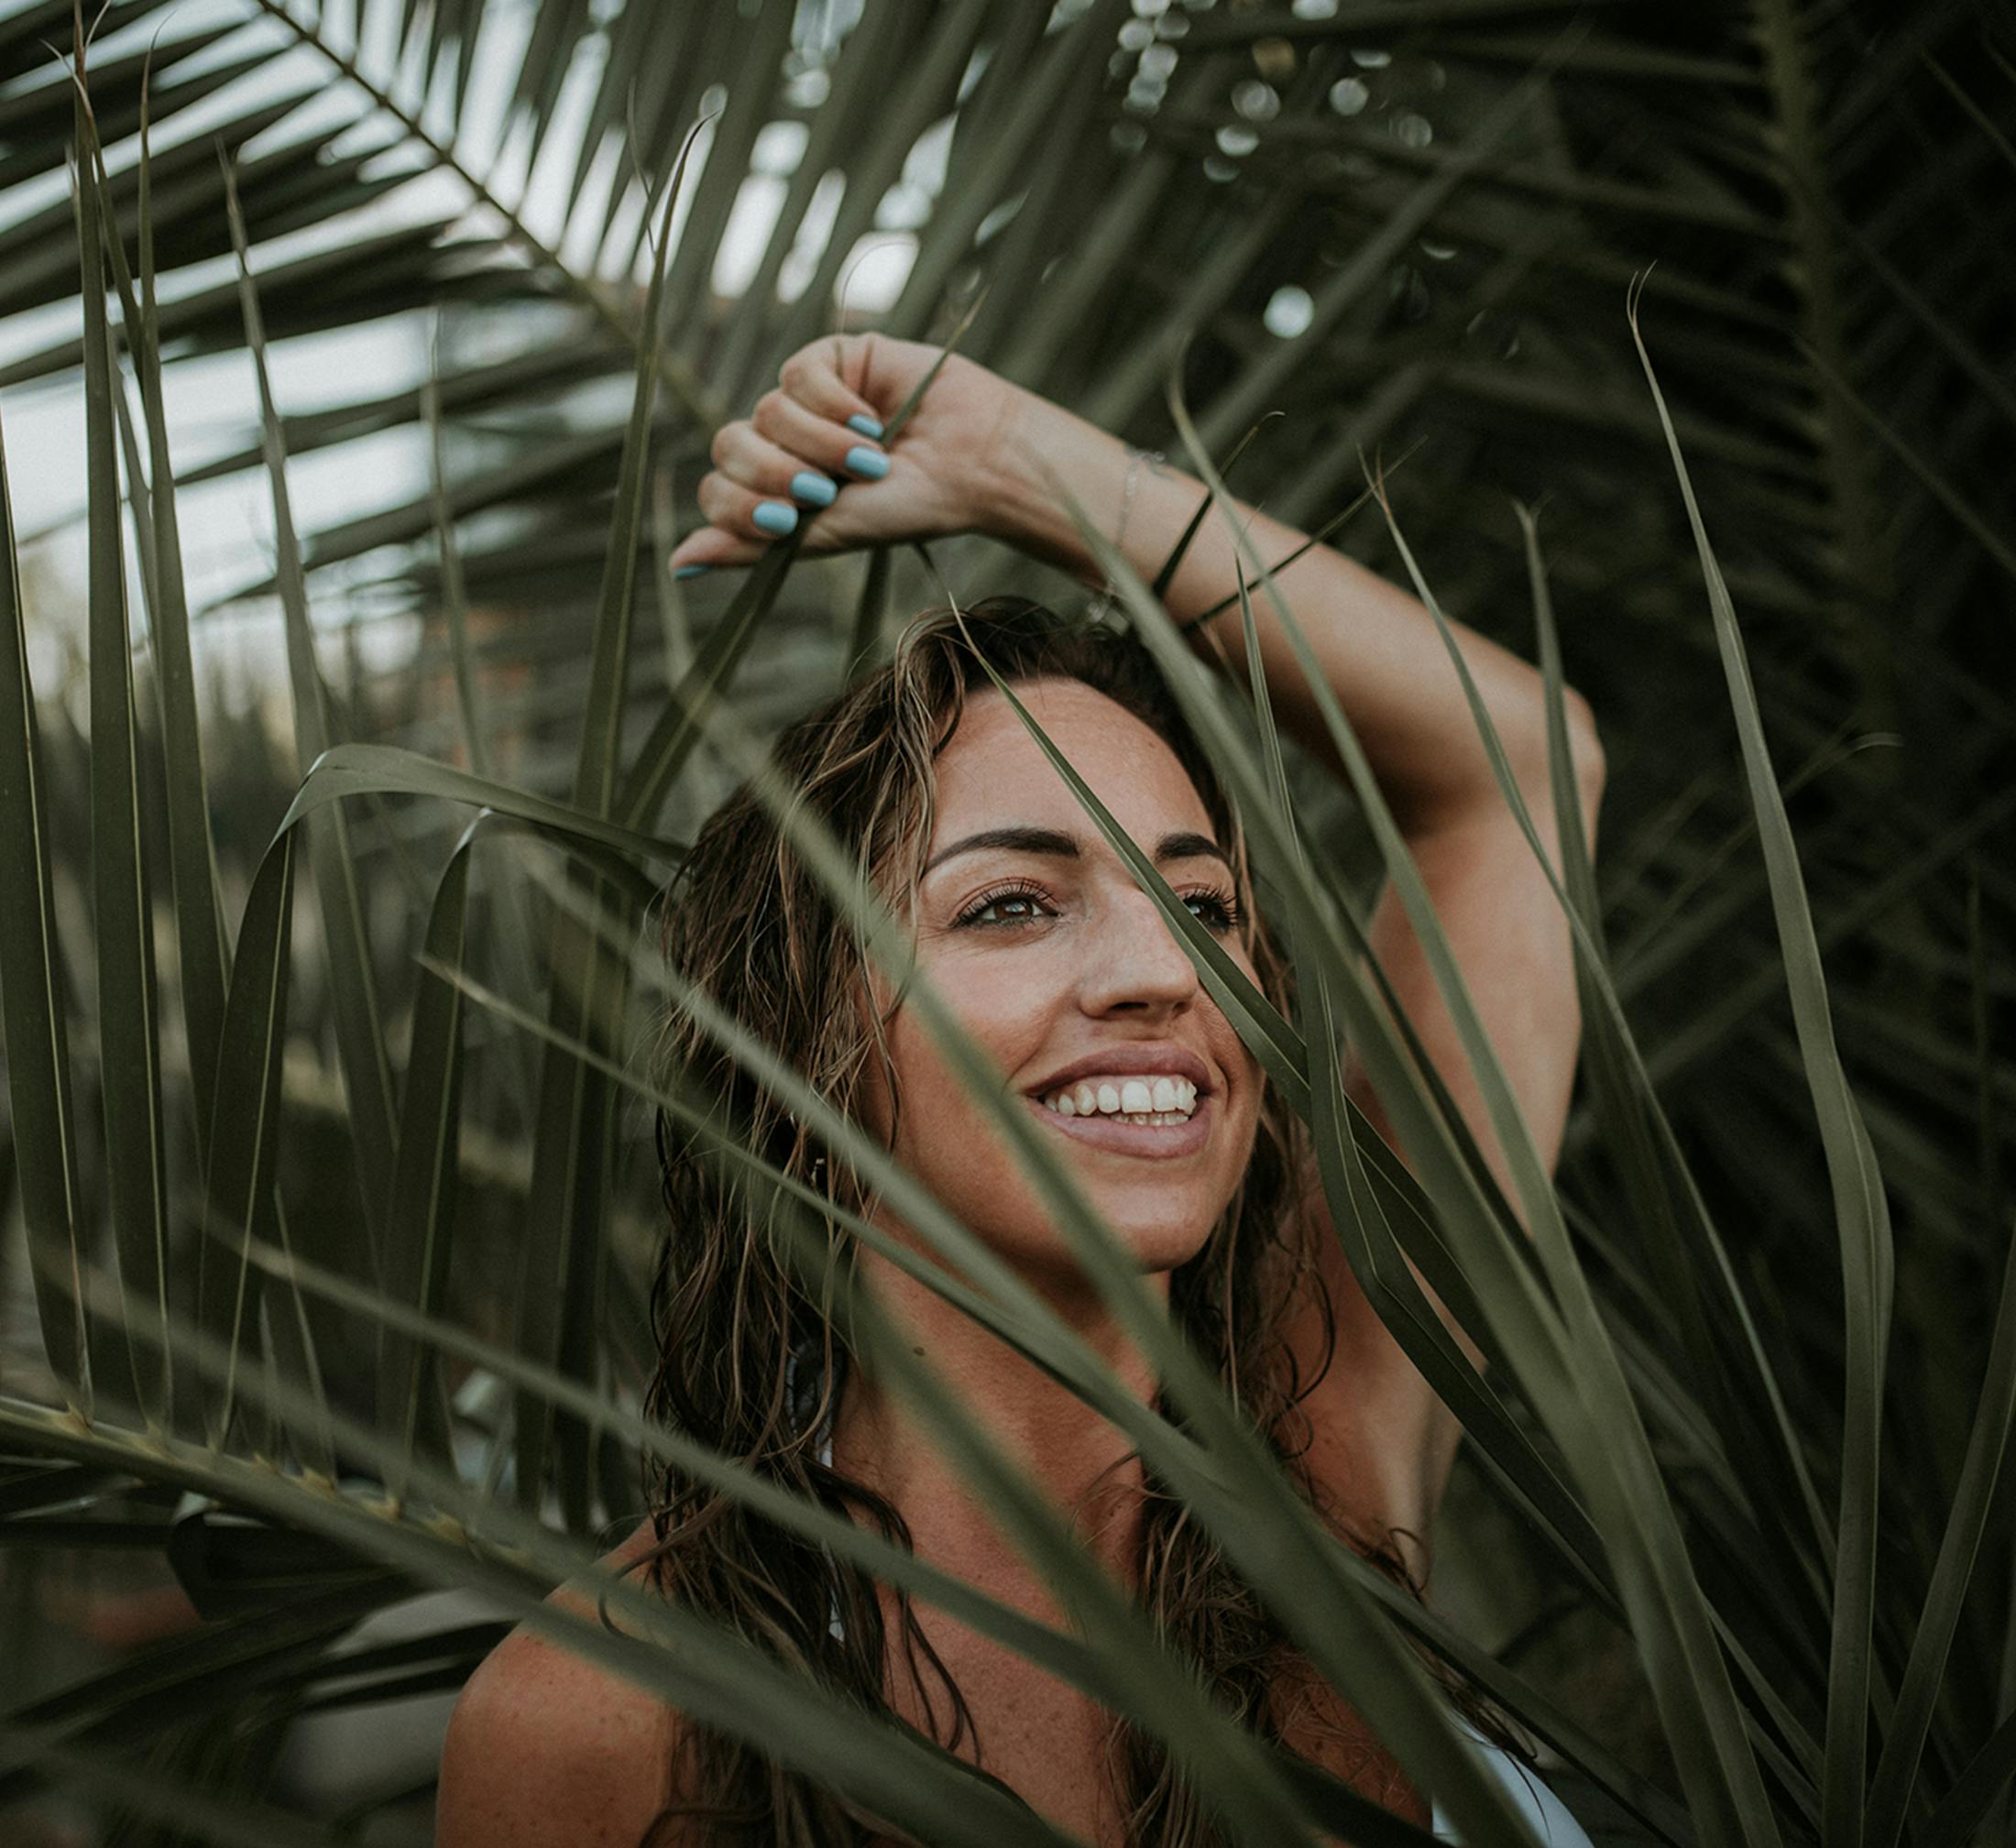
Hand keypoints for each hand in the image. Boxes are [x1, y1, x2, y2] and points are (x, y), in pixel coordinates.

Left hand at [666, 333, 1024, 572]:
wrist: (972, 466)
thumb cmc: (910, 507)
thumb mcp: (827, 535)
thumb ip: (752, 546)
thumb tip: (677, 563)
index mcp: (776, 488)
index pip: (717, 490)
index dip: (740, 505)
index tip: (785, 521)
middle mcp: (782, 443)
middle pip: (729, 445)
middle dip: (777, 474)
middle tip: (827, 491)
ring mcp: (803, 400)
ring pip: (766, 411)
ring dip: (820, 443)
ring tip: (870, 457)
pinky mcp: (830, 359)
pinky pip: (797, 374)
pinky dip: (833, 404)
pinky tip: (870, 420)